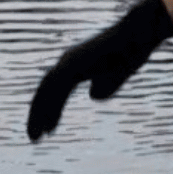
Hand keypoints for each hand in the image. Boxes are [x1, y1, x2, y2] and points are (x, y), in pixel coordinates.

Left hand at [27, 0, 172, 140]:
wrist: (138, 36)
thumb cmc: (131, 52)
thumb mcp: (117, 75)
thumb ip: (105, 86)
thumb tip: (93, 95)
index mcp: (76, 63)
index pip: (55, 89)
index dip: (50, 109)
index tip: (49, 130)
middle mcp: (68, 61)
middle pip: (45, 91)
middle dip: (38, 114)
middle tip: (34, 137)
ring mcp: (68, 62)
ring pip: (46, 93)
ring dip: (38, 116)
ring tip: (35, 137)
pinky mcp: (72, 65)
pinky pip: (55, 91)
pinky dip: (49, 110)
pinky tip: (49, 127)